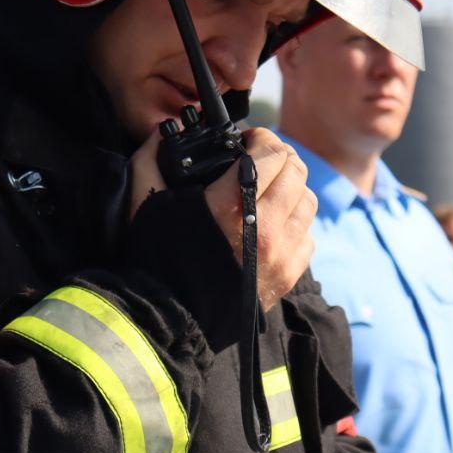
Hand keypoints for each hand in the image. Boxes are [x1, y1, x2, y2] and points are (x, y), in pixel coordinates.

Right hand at [131, 127, 315, 310]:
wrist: (167, 319)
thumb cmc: (155, 259)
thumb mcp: (144, 202)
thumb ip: (149, 160)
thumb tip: (160, 133)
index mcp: (233, 202)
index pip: (272, 152)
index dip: (262, 138)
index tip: (248, 141)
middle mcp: (265, 225)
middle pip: (297, 171)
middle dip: (280, 158)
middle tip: (261, 160)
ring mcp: (281, 253)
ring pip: (307, 201)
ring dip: (291, 189)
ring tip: (269, 193)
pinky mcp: (287, 276)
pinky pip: (307, 237)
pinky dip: (294, 225)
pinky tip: (272, 227)